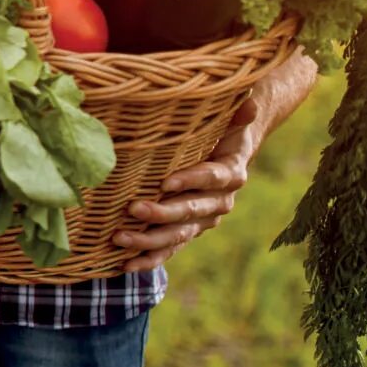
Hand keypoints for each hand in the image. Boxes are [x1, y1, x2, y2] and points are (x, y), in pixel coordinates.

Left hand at [116, 49, 317, 270]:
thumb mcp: (227, 117)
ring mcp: (204, 221)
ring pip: (178, 234)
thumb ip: (235, 113)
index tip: (167, 181)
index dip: (193, 180)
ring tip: (119, 239)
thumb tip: (247, 101)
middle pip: (191, 210)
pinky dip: (148, 259)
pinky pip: (169, 249)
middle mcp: (220, 201)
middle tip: (133, 209)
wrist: (228, 151)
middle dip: (162, 212)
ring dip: (149, 240)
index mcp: (231, 172)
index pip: (213, 177)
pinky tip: (124, 265)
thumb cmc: (220, 128)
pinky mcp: (188, 232)